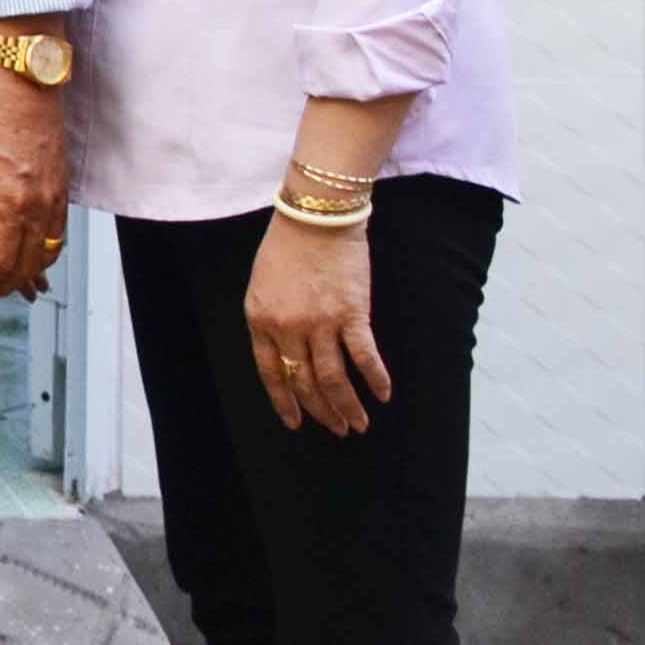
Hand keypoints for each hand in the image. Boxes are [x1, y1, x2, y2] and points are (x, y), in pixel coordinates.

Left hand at [0, 58, 69, 298]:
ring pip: (45, 256)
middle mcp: (39, 209)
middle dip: (1, 286)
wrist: (22, 85)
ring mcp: (56, 202)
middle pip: (24, 267)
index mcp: (9, 205)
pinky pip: (58, 236)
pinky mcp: (63, 192)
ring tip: (9, 287)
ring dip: (26, 275)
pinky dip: (44, 255)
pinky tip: (32, 260)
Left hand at [247, 215, 390, 434]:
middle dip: (321, 411)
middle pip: (305, 382)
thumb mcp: (262, 285)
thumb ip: (271, 320)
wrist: (315, 215)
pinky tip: (383, 395)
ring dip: (347, 407)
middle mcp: (288, 327)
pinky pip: (364, 357)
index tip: (296, 423)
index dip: (284, 402)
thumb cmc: (287, 245)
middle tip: (337, 428)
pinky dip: (375, 380)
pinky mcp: (351, 314)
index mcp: (260, 319)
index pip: (271, 373)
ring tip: (359, 424)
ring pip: (333, 379)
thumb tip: (287, 354)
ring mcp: (320, 322)